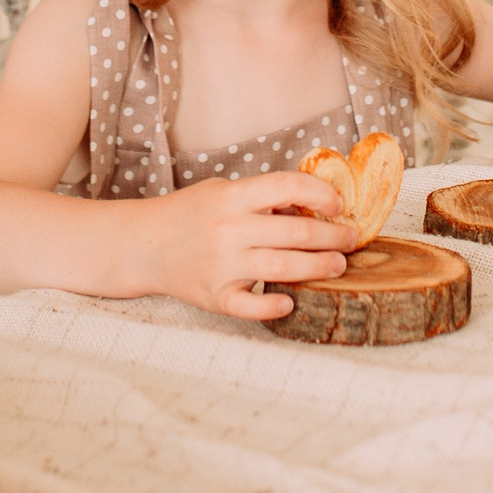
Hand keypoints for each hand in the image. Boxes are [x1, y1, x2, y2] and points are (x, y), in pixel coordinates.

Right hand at [141, 171, 360, 320]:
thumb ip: (261, 198)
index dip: (320, 194)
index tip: (338, 204)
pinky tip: (291, 301)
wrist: (142, 245)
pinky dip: (275, 304)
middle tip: (350, 239)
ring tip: (337, 265)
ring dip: (320, 267)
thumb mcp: (222, 192)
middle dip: (333, 237)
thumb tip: (310, 205)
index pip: (288, 187)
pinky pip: (252, 306)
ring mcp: (222, 265)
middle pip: (297, 233)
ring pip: (284, 267)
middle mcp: (229, 229)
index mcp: (232, 197)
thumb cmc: (188, 215)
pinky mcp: (215, 296)